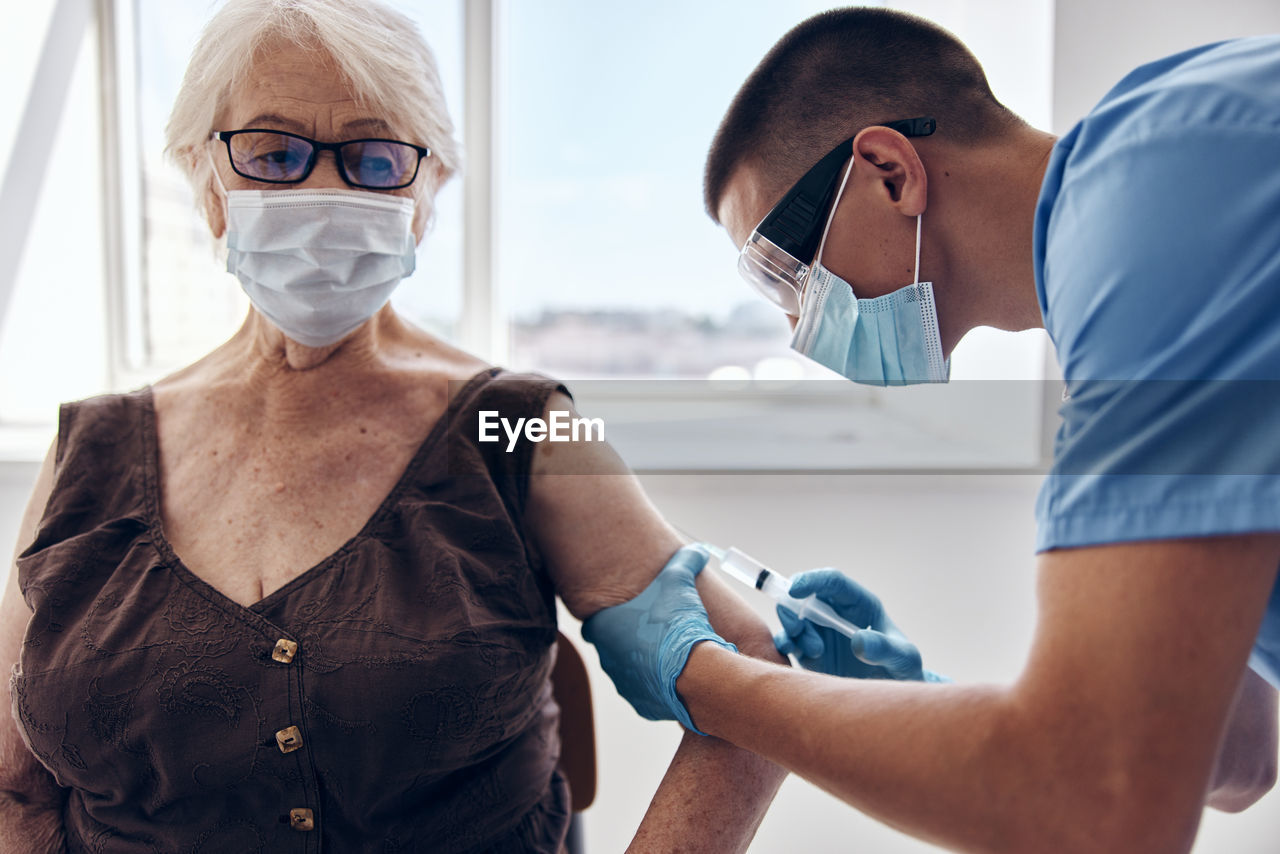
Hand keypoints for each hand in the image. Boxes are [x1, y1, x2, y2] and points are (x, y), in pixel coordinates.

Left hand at [581, 545, 736, 733]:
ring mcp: (624, 686)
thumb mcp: (680, 581)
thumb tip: (698, 549)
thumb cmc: (677, 624)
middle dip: (630, 642)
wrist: (695, 672)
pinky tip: (678, 674)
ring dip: (644, 664)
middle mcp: (607, 660)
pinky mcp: (643, 706)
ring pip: (629, 672)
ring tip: (669, 652)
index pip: (592, 625)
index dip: (608, 620)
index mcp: (604, 630)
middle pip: (612, 649)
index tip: (626, 616)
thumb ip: (685, 561)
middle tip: (654, 631)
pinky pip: (647, 693)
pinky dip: (659, 685)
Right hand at [774, 569, 948, 682]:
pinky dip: (784, 644)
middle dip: (792, 606)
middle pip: (803, 594)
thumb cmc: (903, 671)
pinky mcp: (808, 652)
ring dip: (794, 631)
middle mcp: (836, 613)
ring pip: (791, 617)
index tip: (794, 590)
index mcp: (860, 604)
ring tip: (815, 652)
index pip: (833, 582)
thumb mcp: (903, 660)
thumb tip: (858, 640)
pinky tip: (794, 655)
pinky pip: (786, 640)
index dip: (812, 580)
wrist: (889, 699)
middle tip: (797, 628)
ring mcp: (820, 632)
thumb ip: (884, 648)